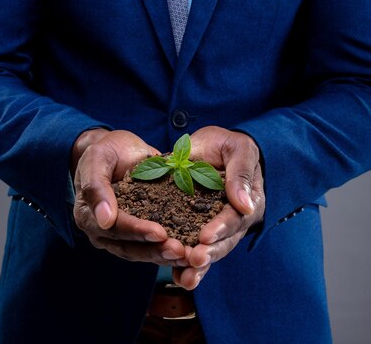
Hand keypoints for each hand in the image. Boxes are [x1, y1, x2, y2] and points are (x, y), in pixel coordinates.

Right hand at [72, 128, 186, 265]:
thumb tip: (105, 221)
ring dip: (164, 255)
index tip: (160, 233)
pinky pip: (152, 245)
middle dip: (155, 250)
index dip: (137, 231)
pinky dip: (169, 249)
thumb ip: (96, 186)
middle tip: (179, 250)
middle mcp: (103, 231)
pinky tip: (189, 251)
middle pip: (129, 247)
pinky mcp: (139, 231)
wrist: (118, 148)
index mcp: (88, 214)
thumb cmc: (107, 150)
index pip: (114, 228)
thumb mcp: (98, 158)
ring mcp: (121, 234)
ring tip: (187, 255)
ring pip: (142, 251)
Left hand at [172, 126, 264, 289]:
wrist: (212, 146)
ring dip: (198, 267)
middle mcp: (235, 220)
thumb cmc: (228, 146)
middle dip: (208, 254)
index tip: (205, 236)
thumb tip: (245, 204)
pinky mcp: (198, 229)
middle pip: (224, 242)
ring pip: (210, 252)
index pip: (235, 218)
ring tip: (184, 277)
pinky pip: (194, 249)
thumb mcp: (238, 149)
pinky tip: (175, 276)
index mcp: (249, 202)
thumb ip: (240, 172)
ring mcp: (217, 228)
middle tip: (193, 261)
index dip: (221, 228)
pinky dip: (185, 265)